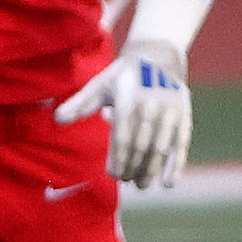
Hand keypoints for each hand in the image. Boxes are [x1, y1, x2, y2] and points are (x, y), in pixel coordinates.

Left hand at [54, 40, 192, 187]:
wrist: (157, 56)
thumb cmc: (122, 76)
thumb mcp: (99, 85)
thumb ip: (80, 104)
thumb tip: (57, 119)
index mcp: (128, 101)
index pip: (122, 137)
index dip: (119, 158)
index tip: (113, 174)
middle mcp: (150, 107)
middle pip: (140, 146)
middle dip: (132, 167)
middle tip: (125, 180)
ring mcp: (169, 112)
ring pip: (160, 148)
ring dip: (150, 170)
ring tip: (141, 185)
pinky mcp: (183, 116)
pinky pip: (180, 145)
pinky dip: (175, 165)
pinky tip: (168, 183)